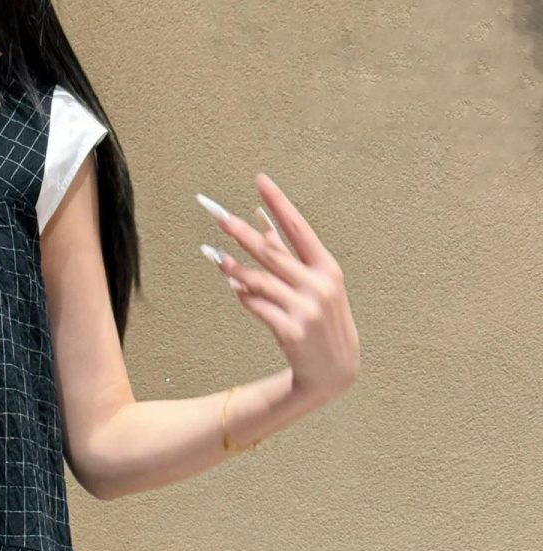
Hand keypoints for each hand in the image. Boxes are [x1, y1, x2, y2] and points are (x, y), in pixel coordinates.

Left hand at [198, 173, 360, 406]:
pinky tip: (233, 289)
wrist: (334, 370)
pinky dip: (244, 297)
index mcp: (328, 268)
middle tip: (219, 218)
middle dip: (243, 233)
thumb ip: (291, 258)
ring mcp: (306, 309)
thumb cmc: (323, 322)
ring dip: (235, 269)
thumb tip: (263, 226)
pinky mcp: (292, 332)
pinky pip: (259, 307)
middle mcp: (319, 285)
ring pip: (260, 280)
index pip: (299, 227)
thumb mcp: (318, 287)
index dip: (279, 203)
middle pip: (273, 252)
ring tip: (215, 257)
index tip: (260, 181)